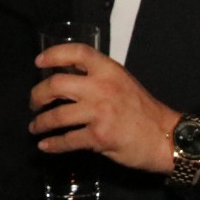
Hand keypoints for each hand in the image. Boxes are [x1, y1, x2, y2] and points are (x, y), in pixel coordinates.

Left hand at [29, 43, 177, 173]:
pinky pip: (67, 140)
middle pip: (56, 84)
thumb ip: (98, 78)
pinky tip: (46, 146)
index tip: (39, 62)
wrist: (165, 137)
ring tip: (35, 127)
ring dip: (41, 123)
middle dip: (38, 95)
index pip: (77, 52)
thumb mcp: (122, 82)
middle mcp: (101, 87)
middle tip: (33, 103)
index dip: (54, 54)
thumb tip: (67, 77)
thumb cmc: (143, 109)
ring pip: (57, 116)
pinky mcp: (98, 136)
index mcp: (108, 70)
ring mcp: (99, 112)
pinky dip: (53, 144)